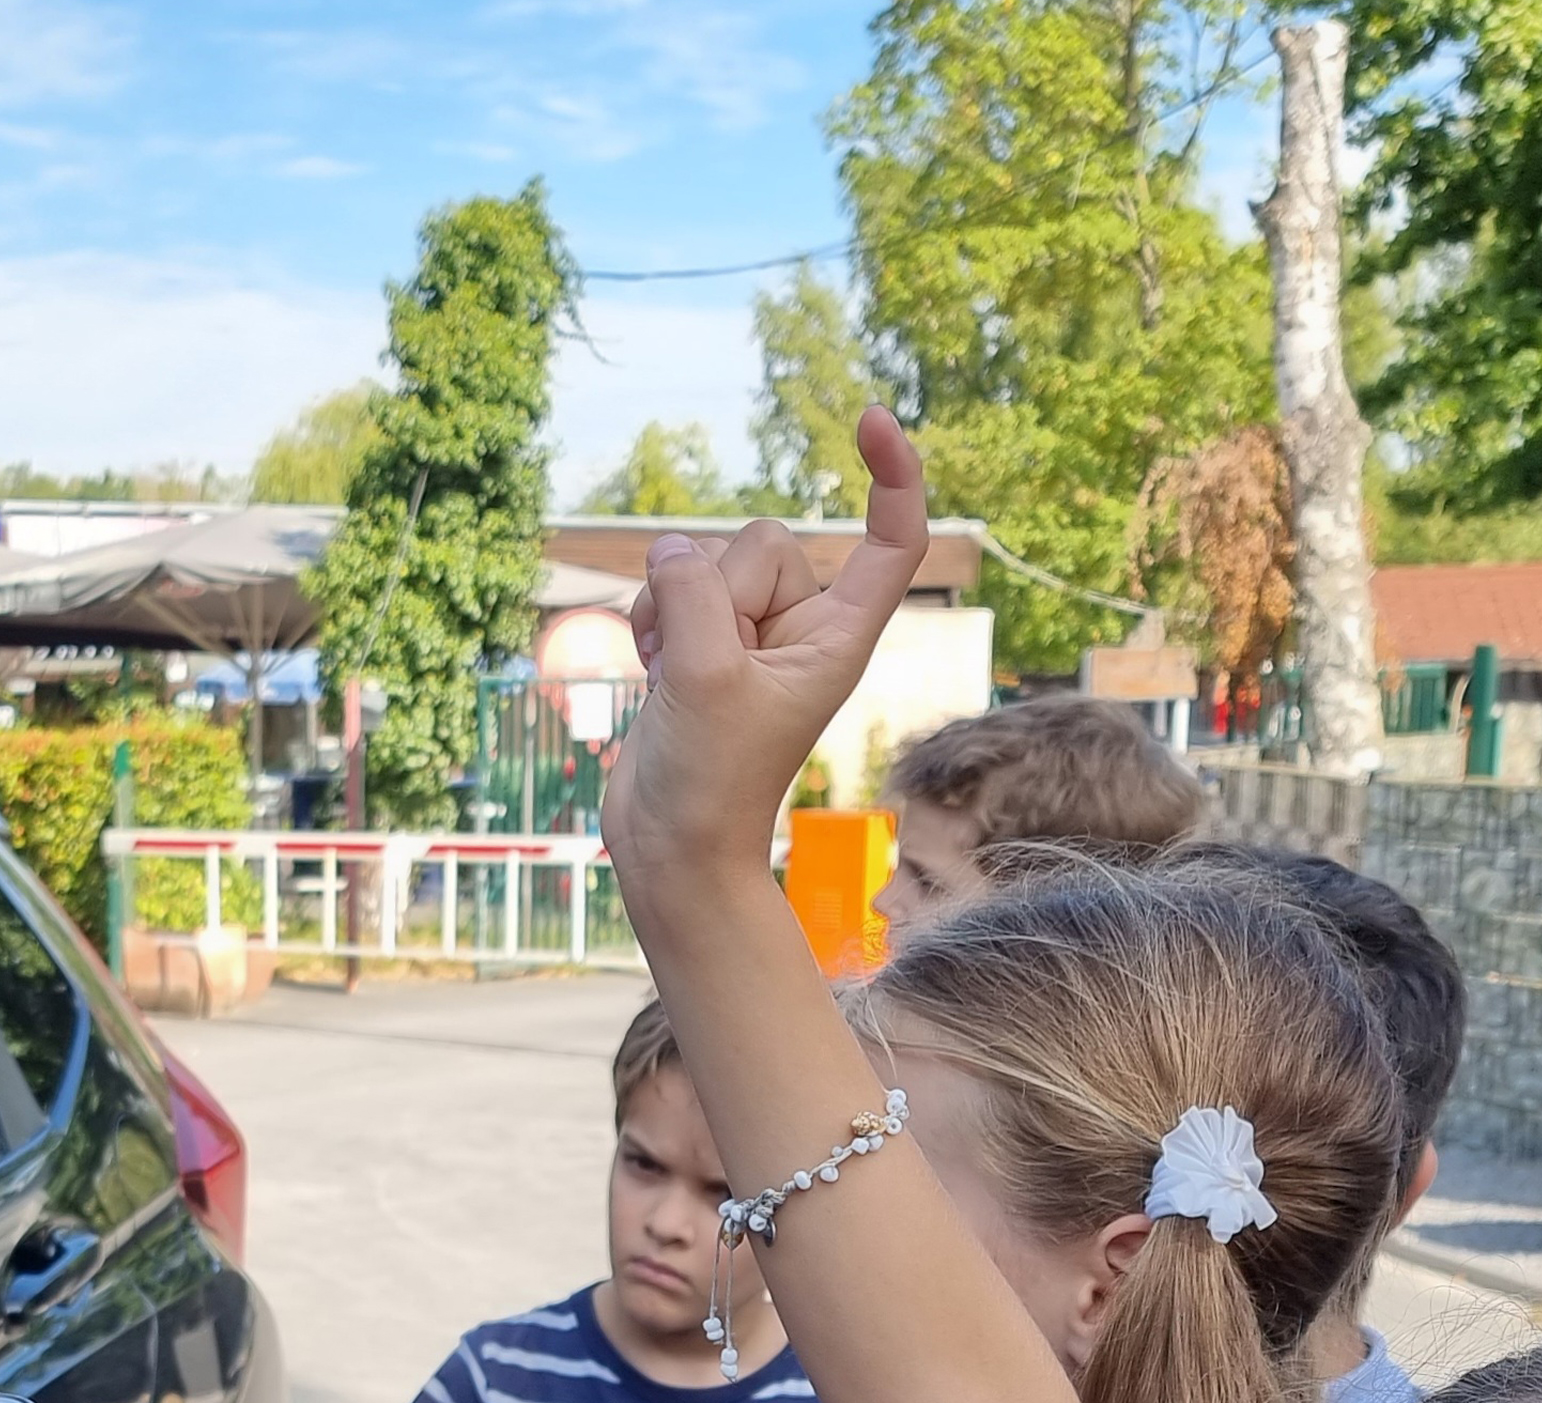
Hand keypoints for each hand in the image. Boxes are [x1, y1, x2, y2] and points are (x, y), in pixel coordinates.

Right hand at [605, 407, 929, 880]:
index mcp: (840, 637)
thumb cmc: (711, 781)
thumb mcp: (704, 678)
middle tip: (712, 668)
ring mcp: (746, 635)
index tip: (871, 417)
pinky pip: (668, 589)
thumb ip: (693, 594)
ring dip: (672, 610)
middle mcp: (800, 628)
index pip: (890, 539)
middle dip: (718, 592)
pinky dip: (649, 623)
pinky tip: (652, 673)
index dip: (893, 475)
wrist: (671, 846)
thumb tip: (671, 548)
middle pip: (760, 543)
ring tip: (675, 678)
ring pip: (704, 562)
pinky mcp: (698, 645)